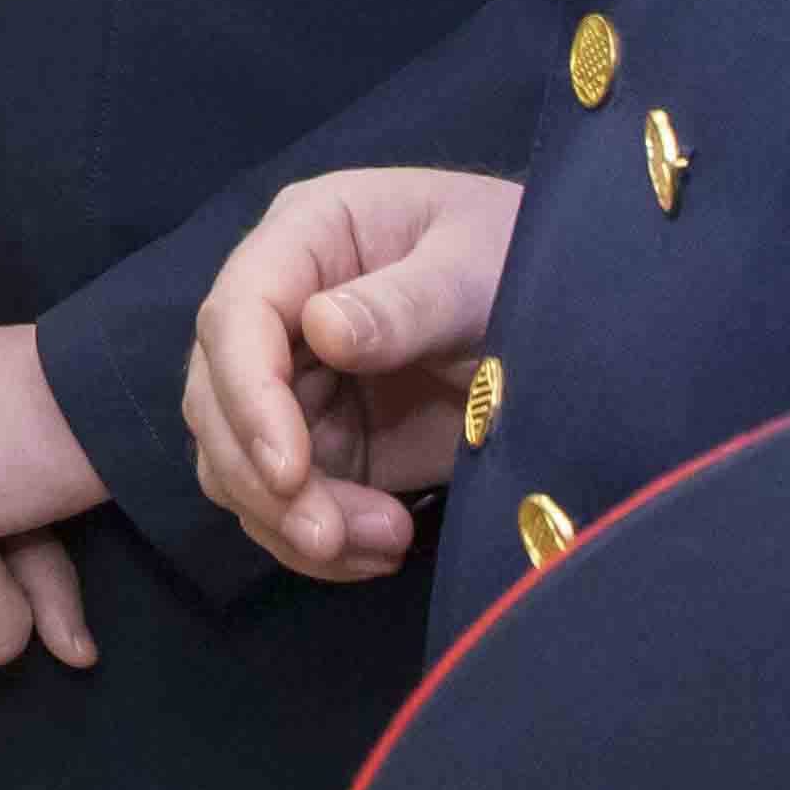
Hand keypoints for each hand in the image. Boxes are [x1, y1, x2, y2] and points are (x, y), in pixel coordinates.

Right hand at [187, 167, 522, 580]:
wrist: (573, 312)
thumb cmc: (520, 260)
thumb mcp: (477, 270)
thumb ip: (406, 303)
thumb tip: (321, 328)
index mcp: (305, 238)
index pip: (236, 316)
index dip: (247, 395)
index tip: (289, 469)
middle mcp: (280, 311)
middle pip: (216, 400)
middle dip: (261, 478)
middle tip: (329, 536)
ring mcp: (295, 381)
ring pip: (236, 464)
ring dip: (289, 520)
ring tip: (385, 543)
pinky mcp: (324, 443)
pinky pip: (284, 504)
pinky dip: (319, 543)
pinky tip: (380, 552)